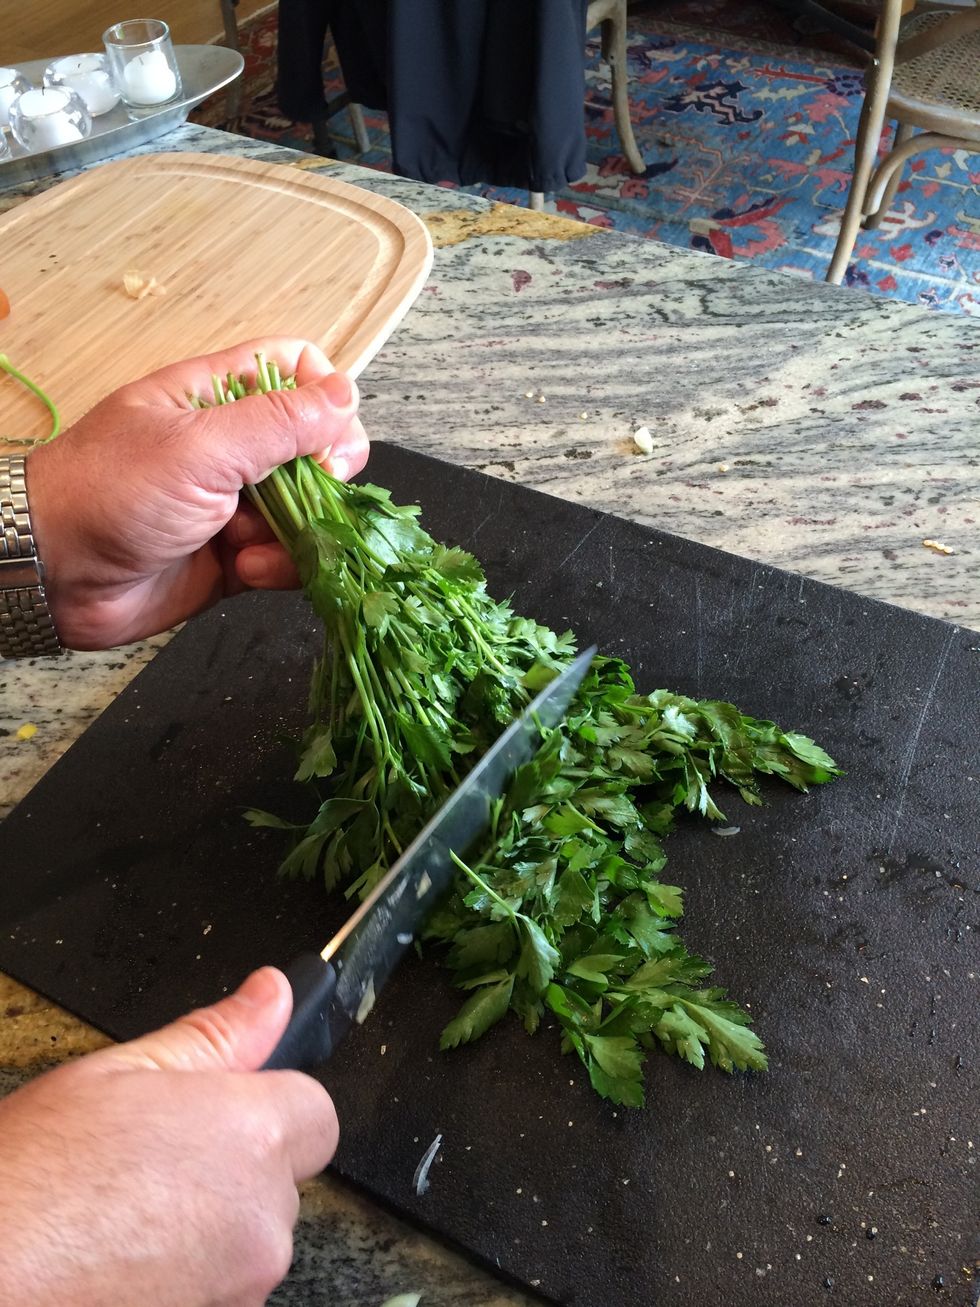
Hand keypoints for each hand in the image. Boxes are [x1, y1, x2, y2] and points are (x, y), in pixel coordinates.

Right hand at [0, 967, 337, 1306]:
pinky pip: (222, 1290)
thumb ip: (214, 1036)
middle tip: (156, 1160)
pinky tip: (124, 1260)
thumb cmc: (30, 1183)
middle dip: (234, 1167)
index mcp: (250, 1136)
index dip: (271, 1104)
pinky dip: (187, 1277)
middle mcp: (261, 1218)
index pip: (316, 1111)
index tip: (225, 1109)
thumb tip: (272, 996)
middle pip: (282, 1180)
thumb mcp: (117, 1075)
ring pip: (250, 1240)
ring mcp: (240, 1287)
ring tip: (125, 1214)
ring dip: (210, 1227)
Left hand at [26, 337, 368, 649]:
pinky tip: (249, 571)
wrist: (54, 575)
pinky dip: (282, 567)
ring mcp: (237, 504)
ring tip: (256, 545)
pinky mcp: (238, 557)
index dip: (325, 397)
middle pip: (315, 445)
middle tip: (312, 494)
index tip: (326, 436)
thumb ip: (279, 422)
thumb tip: (346, 396)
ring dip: (300, 531)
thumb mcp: (199, 446)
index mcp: (218, 398)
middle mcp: (232, 447)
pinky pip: (289, 557)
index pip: (296, 370)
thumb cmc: (108, 493)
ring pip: (309, 509)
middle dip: (324, 476)